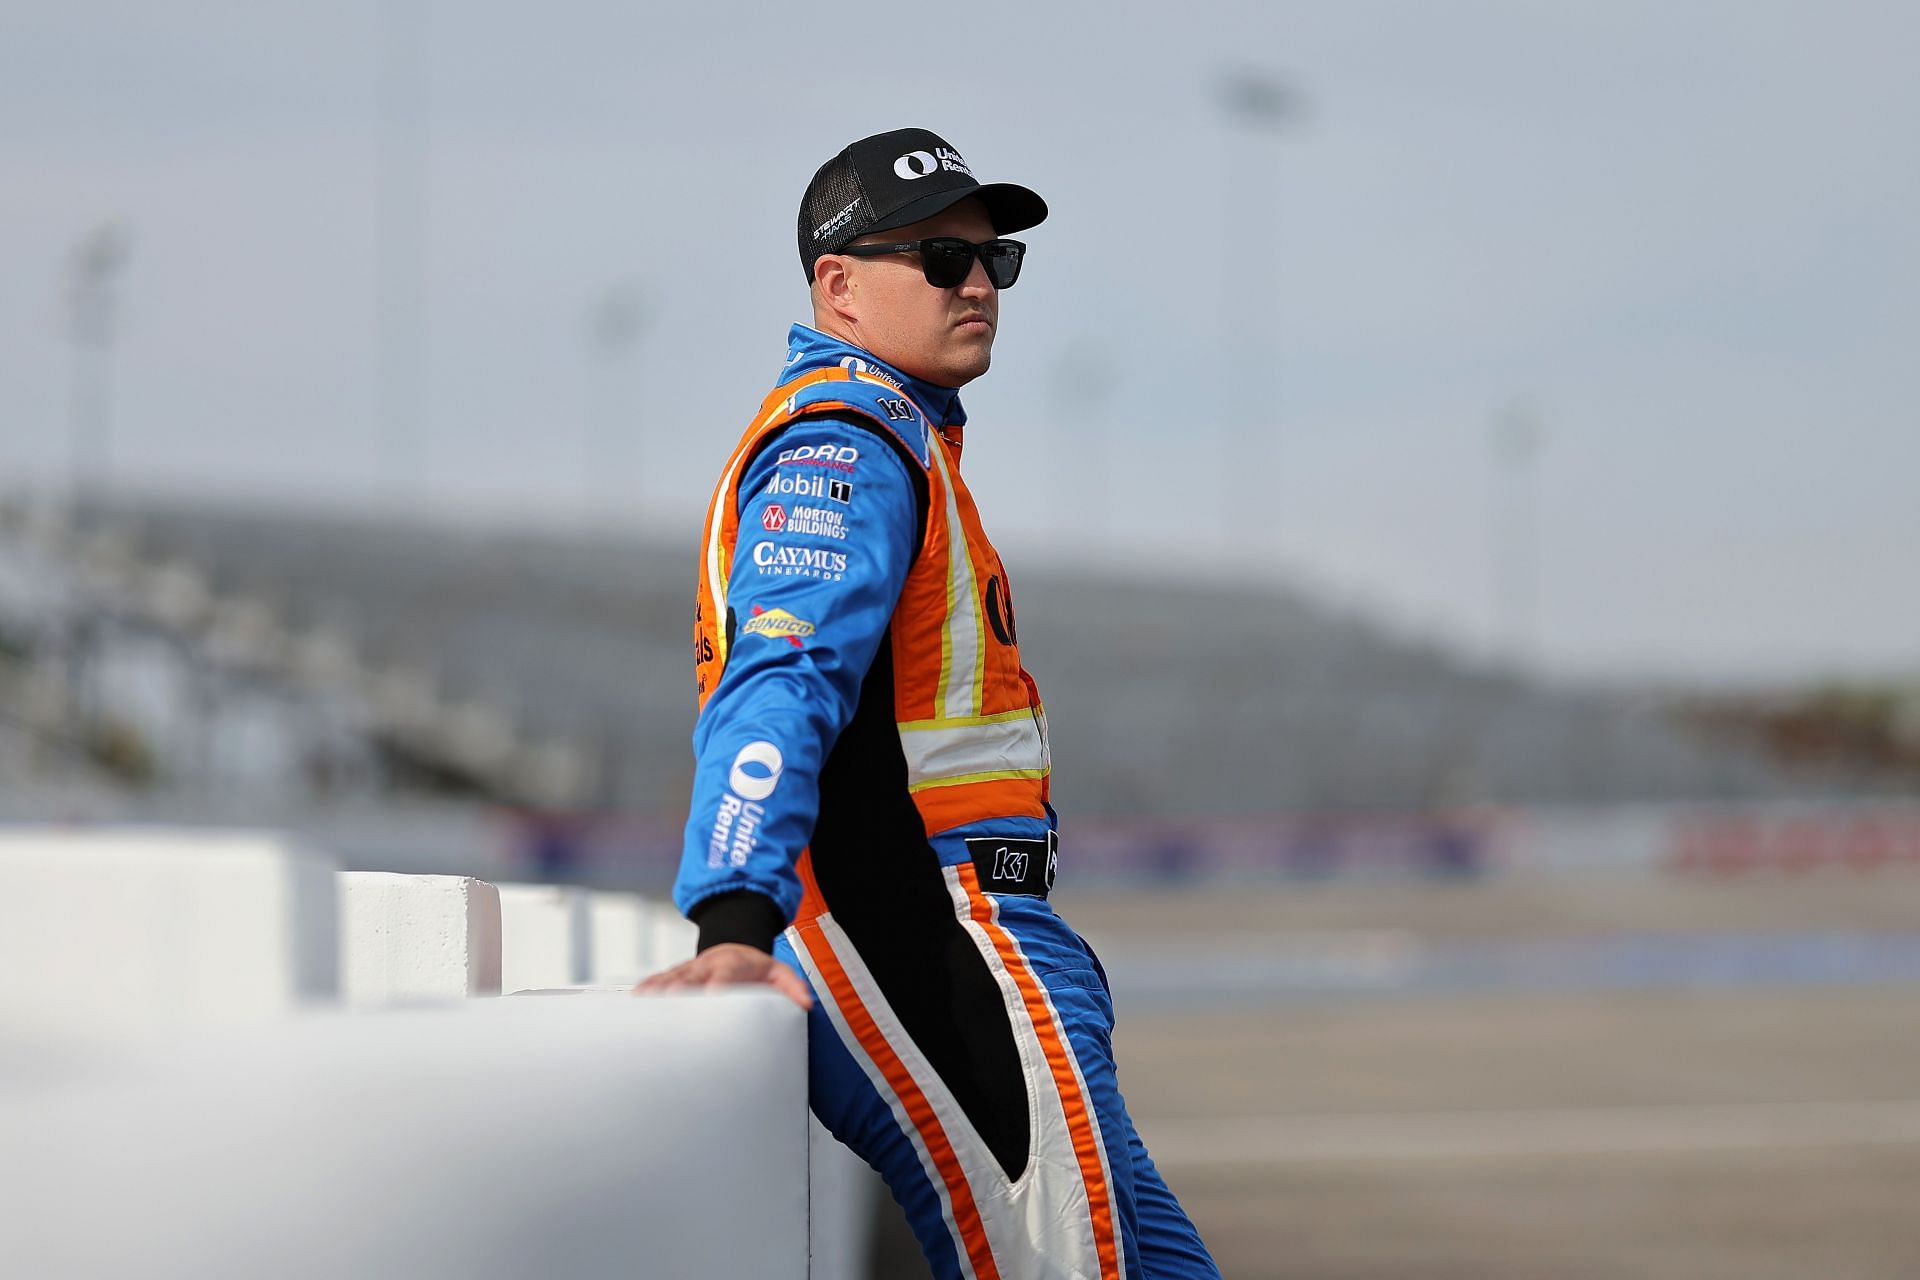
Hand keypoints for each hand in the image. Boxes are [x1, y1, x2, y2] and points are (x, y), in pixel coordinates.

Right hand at [631, 942, 813, 1009]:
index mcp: (735, 964)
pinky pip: (661, 980)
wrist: (736, 946)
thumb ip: (792, 987)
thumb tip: (806, 1003)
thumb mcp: (779, 973)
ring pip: (673, 977)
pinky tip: (636, 999)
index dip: (720, 981)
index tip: (713, 992)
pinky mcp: (678, 975)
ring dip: (659, 988)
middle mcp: (709, 964)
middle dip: (681, 986)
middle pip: (693, 974)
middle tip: (669, 1000)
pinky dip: (648, 988)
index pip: (727, 972)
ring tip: (644, 1001)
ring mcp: (692, 968)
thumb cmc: (756, 968)